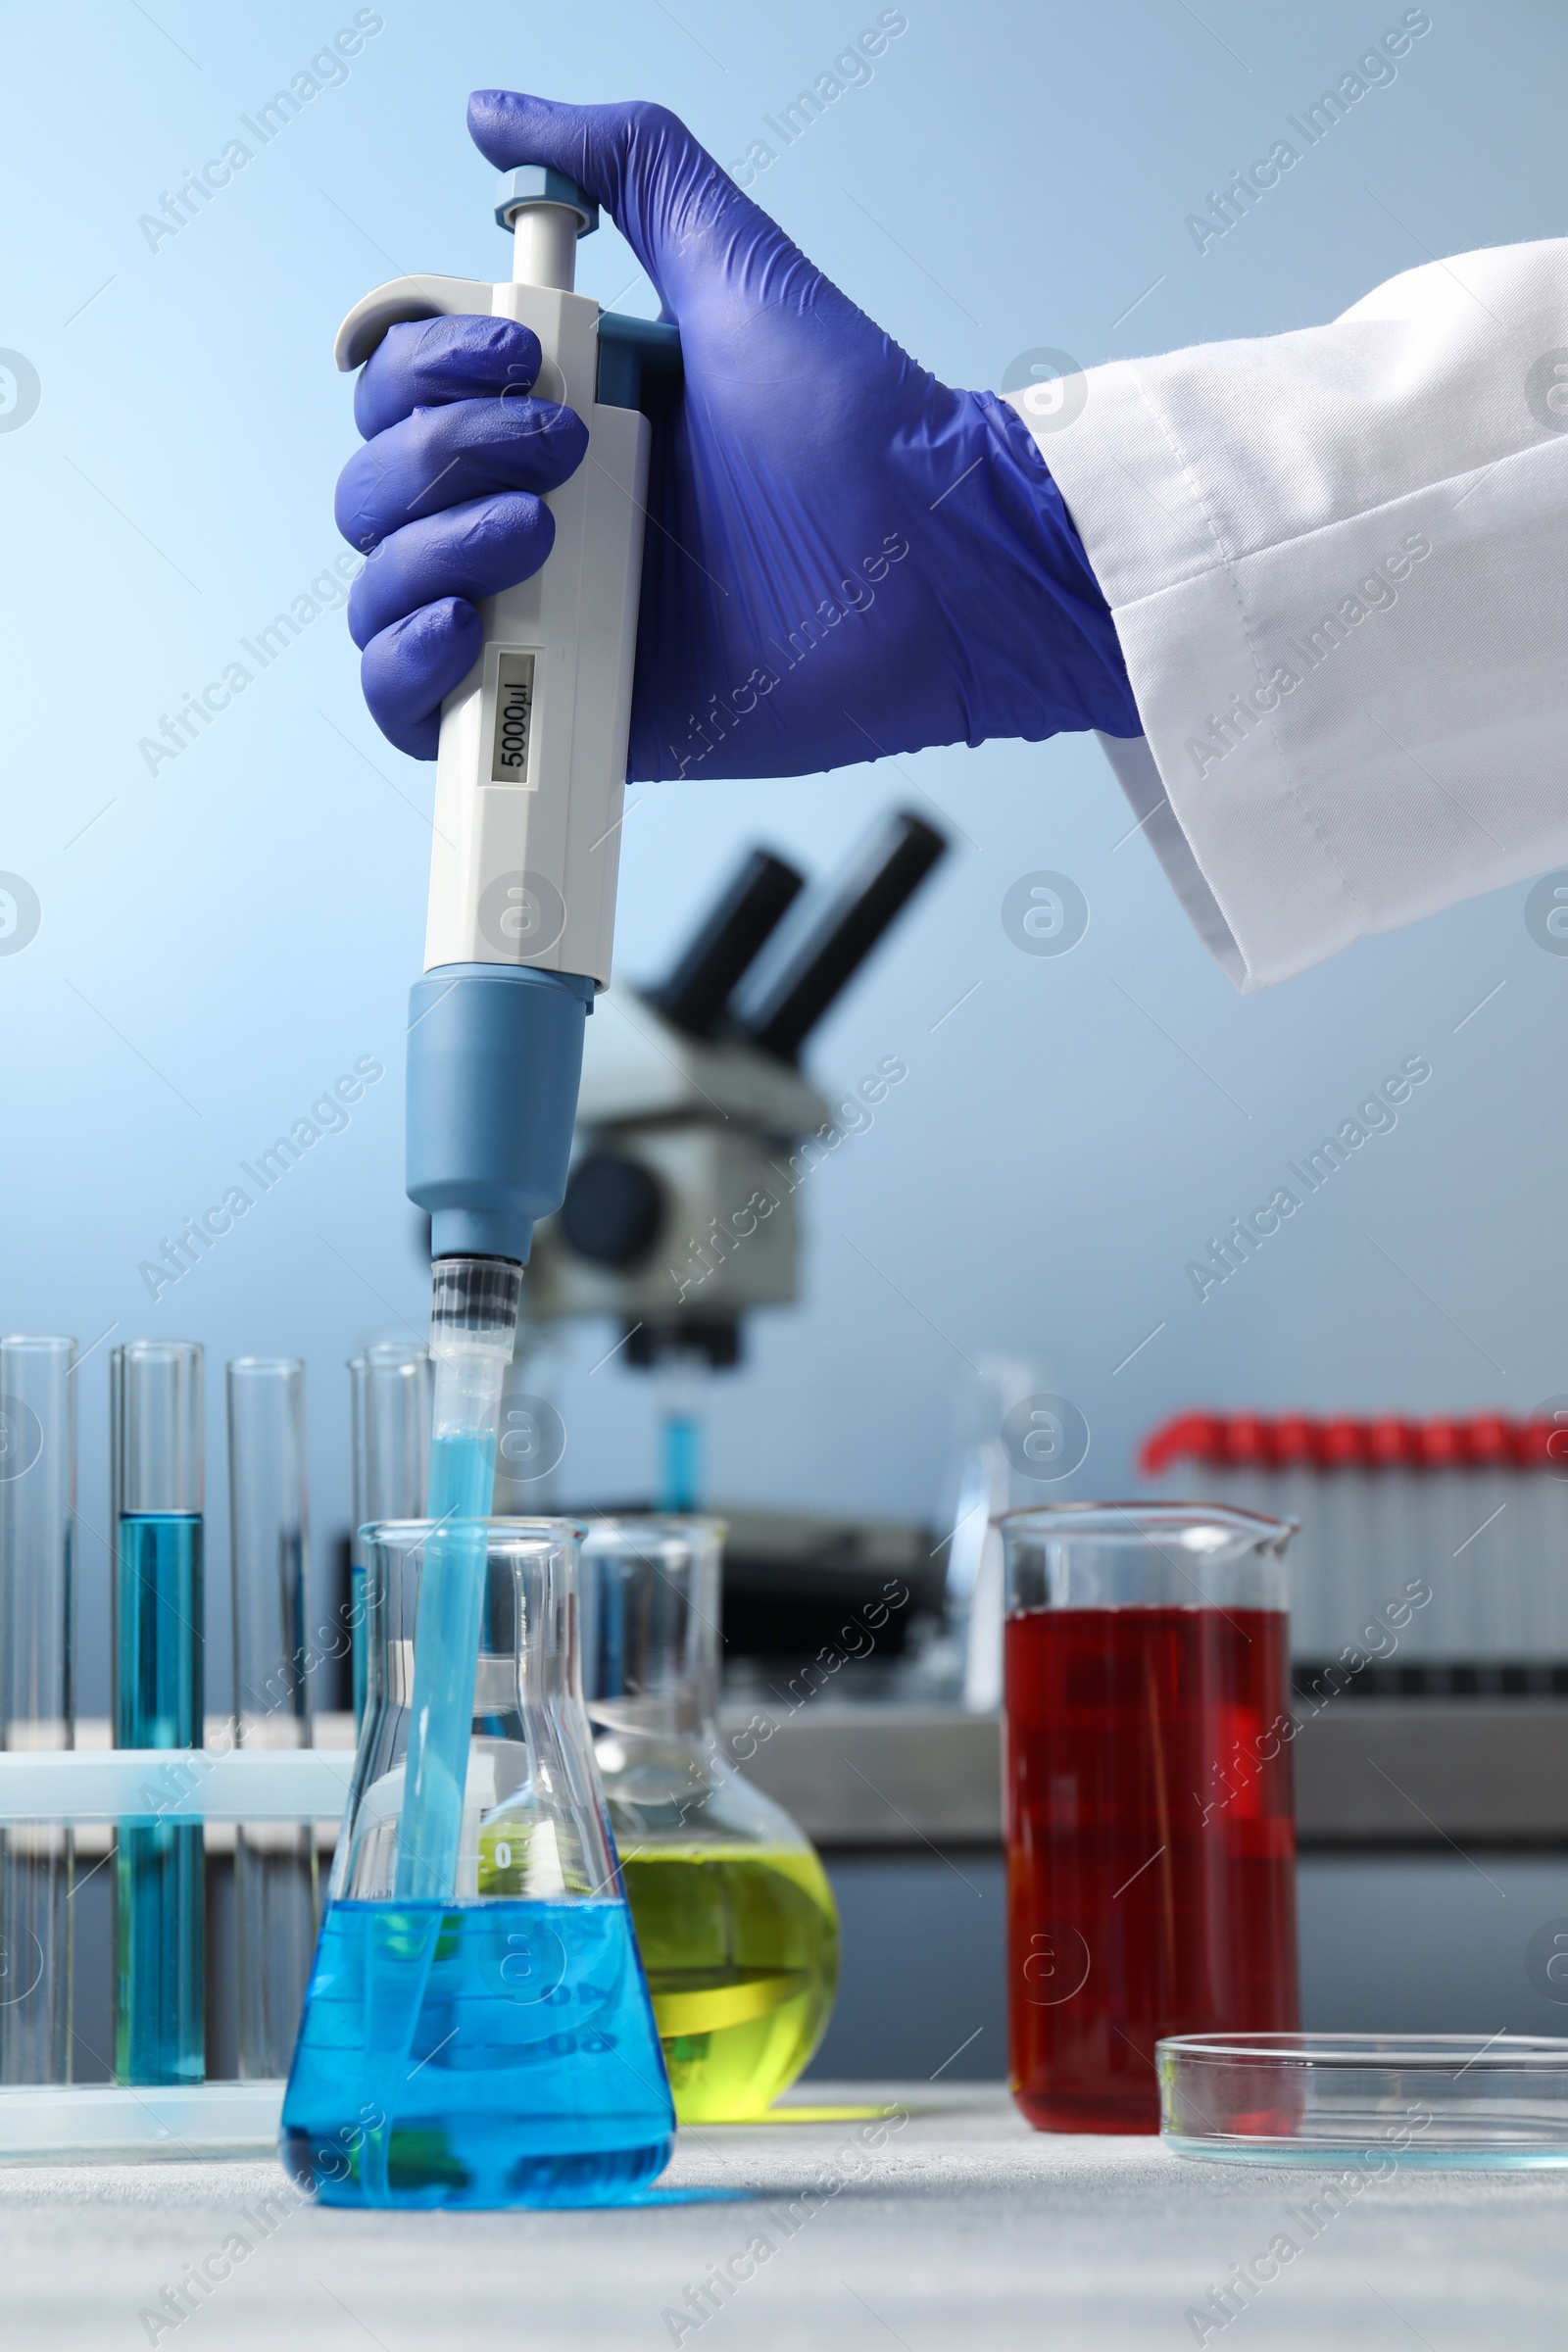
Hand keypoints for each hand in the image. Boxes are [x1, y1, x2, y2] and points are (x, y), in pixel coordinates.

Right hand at [339, 92, 1138, 772]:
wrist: (932, 560)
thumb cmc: (850, 421)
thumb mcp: (730, 259)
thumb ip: (625, 165)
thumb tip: (491, 114)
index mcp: (554, 414)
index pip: (403, 392)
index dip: (423, 371)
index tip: (524, 360)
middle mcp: (534, 513)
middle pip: (376, 487)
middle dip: (433, 456)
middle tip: (562, 455)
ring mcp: (547, 617)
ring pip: (381, 594)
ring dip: (418, 554)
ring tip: (532, 537)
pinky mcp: (574, 713)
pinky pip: (422, 714)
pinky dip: (406, 676)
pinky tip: (464, 632)